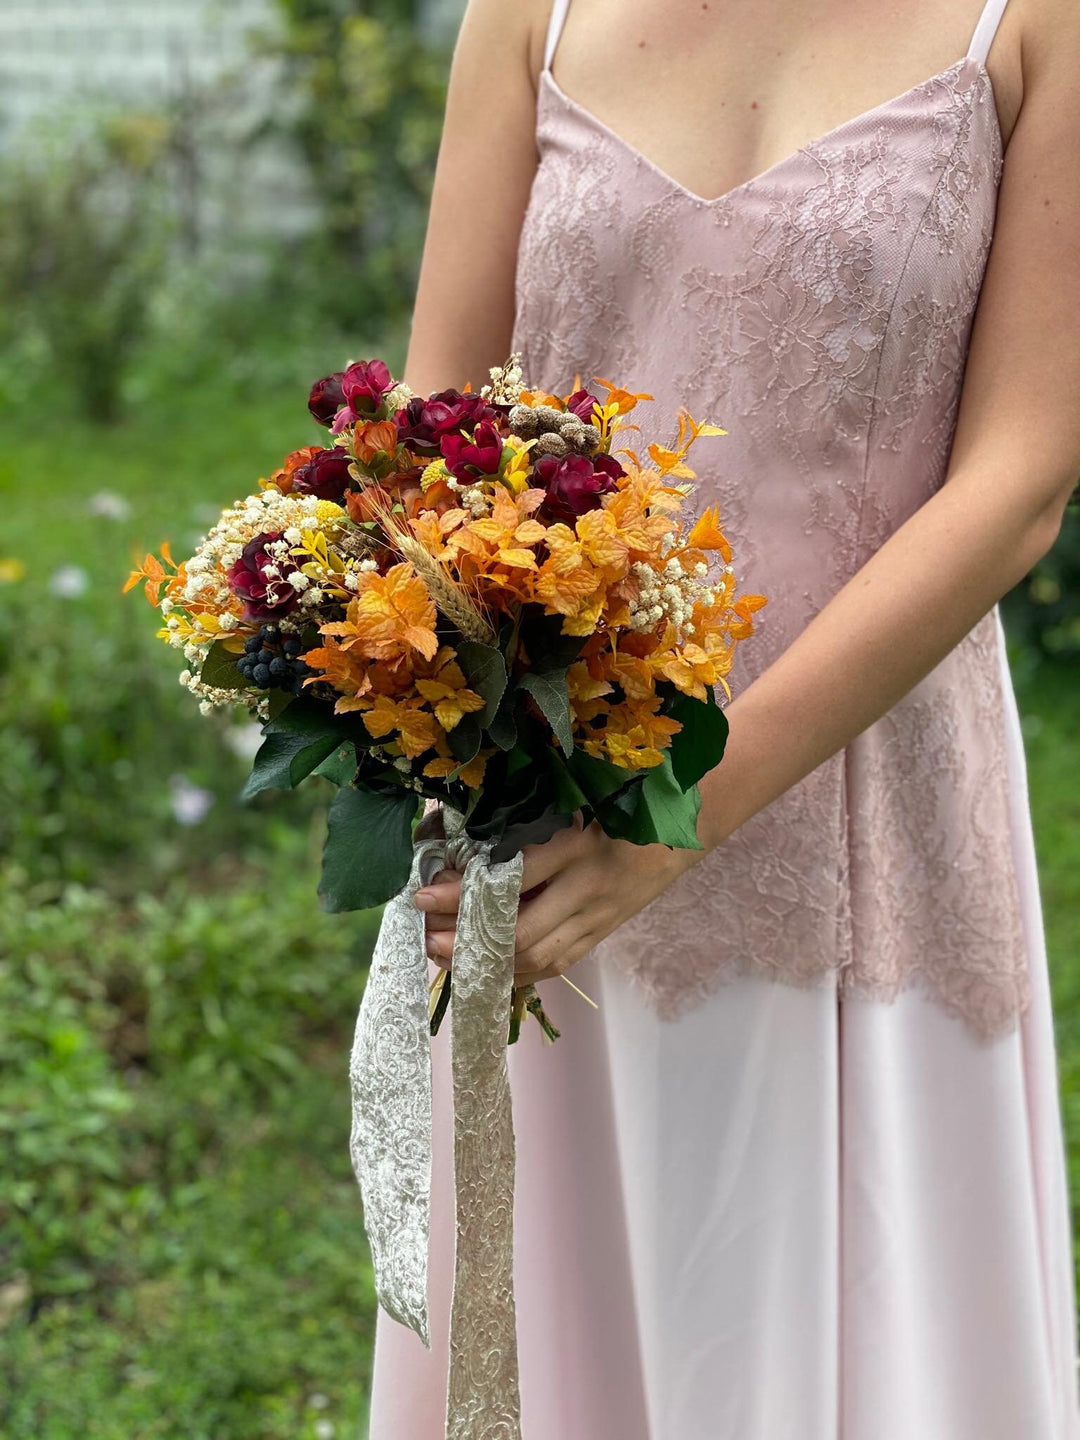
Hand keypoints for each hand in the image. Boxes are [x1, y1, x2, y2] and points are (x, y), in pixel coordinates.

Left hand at [413, 818, 700, 984]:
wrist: (681, 828)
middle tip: (428, 936)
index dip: (462, 893)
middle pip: (521, 933)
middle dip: (468, 941)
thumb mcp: (573, 802)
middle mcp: (588, 886)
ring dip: (488, 963)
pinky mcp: (603, 934)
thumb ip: (525, 825)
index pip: (510, 878)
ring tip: (447, 955)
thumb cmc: (618, 803)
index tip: (423, 893)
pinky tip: (487, 969)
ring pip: (537, 957)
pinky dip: (518, 972)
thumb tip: (459, 844)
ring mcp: (598, 916)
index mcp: (577, 843)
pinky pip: (557, 964)